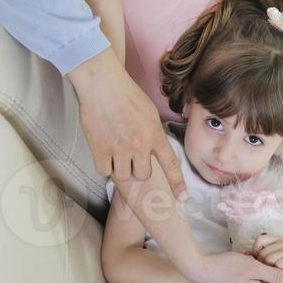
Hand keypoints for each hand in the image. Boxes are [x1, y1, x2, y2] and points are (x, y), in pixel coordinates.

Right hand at [68, 47, 186, 200]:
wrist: (103, 84)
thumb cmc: (126, 94)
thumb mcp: (149, 112)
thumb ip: (153, 133)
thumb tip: (153, 150)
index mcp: (155, 134)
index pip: (170, 164)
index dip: (177, 183)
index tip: (182, 198)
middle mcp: (139, 144)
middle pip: (143, 175)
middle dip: (137, 169)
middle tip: (130, 155)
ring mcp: (119, 148)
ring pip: (123, 176)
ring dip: (120, 168)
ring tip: (116, 151)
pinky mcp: (100, 149)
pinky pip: (104, 171)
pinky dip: (104, 165)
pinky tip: (104, 150)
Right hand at [190, 251, 282, 282]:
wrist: (200, 271)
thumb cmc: (227, 267)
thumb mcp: (254, 267)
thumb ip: (275, 275)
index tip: (281, 266)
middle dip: (276, 273)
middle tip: (264, 259)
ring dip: (264, 271)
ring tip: (253, 258)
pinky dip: (255, 273)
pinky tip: (246, 261)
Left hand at [252, 234, 282, 282]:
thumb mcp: (268, 261)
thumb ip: (257, 256)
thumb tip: (245, 253)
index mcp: (276, 239)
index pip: (259, 240)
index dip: (256, 253)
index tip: (261, 264)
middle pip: (263, 252)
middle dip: (262, 266)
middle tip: (268, 274)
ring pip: (270, 259)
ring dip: (270, 271)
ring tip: (275, 276)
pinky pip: (279, 265)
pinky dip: (278, 273)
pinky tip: (282, 278)